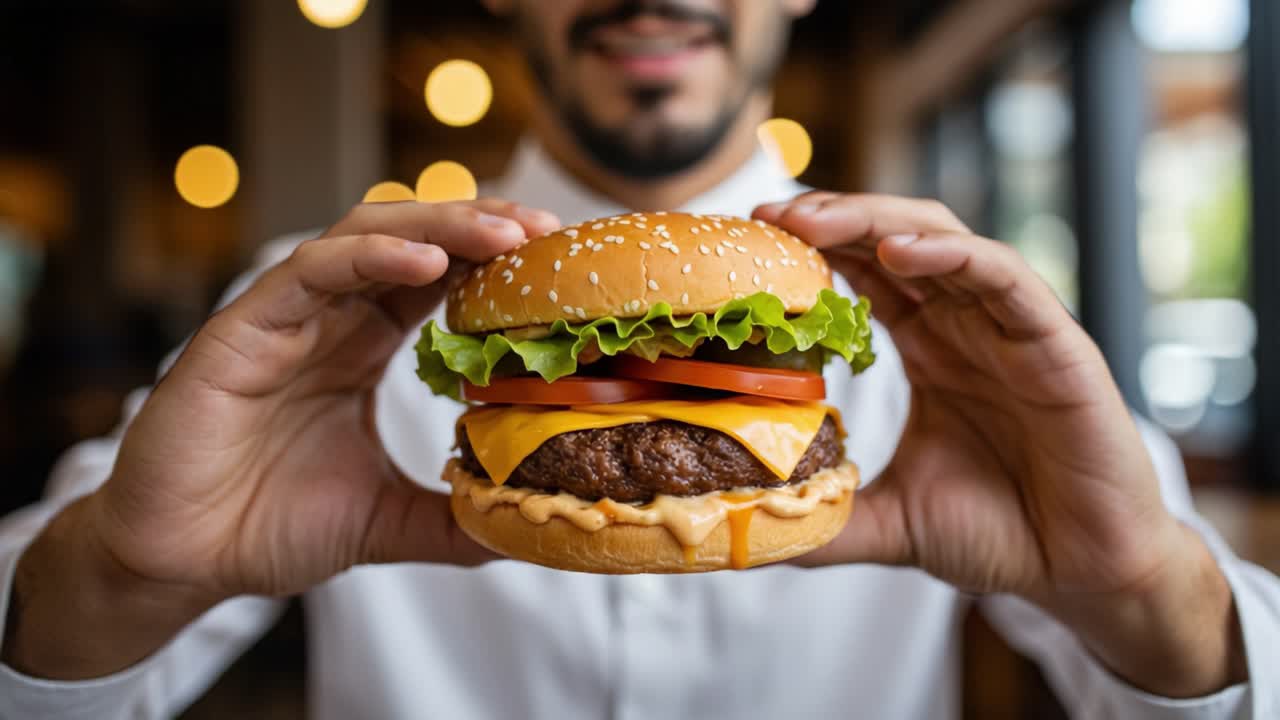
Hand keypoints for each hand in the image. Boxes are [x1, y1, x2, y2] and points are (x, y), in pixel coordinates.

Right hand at [4, 199, 560, 678]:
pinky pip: (310, 272)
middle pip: (413, 240)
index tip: (560, 263)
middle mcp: (329, 319)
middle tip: (546, 229)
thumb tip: (522, 524)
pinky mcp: (241, 330)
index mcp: (362, 345)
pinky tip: (427, 263)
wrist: (183, 562)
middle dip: (481, 226)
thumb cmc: (269, 526)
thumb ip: (451, 517)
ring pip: (365, 237)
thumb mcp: (387, 519)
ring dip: (440, 226)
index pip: (440, 279)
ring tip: (504, 235)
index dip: (496, 262)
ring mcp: (285, 318)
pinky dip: (369, 258)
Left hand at [754, 193, 1245, 696]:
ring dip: (875, 221)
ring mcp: (1012, 328)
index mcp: (931, 348)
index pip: (865, 275)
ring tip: (812, 220)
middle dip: (831, 220)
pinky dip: (951, 255)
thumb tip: (751, 533)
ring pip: (942, 242)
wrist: (1083, 571)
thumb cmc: (1001, 531)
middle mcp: (968, 325)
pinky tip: (895, 249)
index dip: (811, 251)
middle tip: (768, 216)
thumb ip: (829, 517)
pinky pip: (1002, 278)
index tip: (752, 240)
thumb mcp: (892, 521)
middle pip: (894, 242)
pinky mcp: (1056, 343)